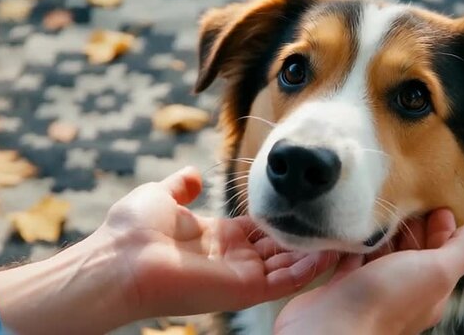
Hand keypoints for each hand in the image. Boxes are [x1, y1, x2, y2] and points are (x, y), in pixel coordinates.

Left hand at [98, 166, 336, 316]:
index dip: (281, 218)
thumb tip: (194, 174)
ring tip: (344, 233)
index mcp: (216, 238)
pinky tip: (332, 250)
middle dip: (304, 234)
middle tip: (335, 217)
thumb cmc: (132, 229)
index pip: (258, 230)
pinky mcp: (246, 289)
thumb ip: (181, 186)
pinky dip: (311, 267)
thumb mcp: (161, 196)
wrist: (119, 258)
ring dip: (316, 251)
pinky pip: (288, 280)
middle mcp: (232, 258)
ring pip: (289, 265)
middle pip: (279, 247)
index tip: (304, 204)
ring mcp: (240, 274)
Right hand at [274, 210, 463, 334]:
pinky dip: (355, 242)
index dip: (445, 230)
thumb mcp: (436, 270)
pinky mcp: (342, 285)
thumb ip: (461, 250)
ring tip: (382, 205)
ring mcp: (370, 288)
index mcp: (430, 290)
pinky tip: (354, 226)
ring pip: (382, 254)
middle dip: (415, 227)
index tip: (440, 205)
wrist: (331, 326)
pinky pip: (352, 259)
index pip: (444, 255)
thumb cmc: (386, 300)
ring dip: (384, 232)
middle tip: (411, 198)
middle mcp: (401, 290)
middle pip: (413, 253)